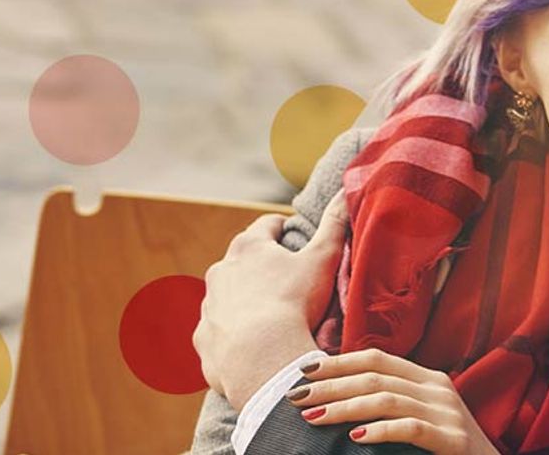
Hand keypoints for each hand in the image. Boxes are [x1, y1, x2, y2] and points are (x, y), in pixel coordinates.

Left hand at [193, 192, 348, 407]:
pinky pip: (217, 329)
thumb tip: (345, 192)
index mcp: (249, 247)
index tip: (291, 233)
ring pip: (226, 294)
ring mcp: (209, 304)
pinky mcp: (203, 336)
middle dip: (260, 265)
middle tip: (284, 278)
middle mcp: (221, 270)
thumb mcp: (322, 260)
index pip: (267, 225)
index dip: (282, 227)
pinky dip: (231, 332)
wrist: (261, 357)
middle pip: (242, 259)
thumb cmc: (294, 303)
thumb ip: (334, 225)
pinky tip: (250, 343)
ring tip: (268, 315)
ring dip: (243, 299)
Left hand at [285, 348, 499, 454]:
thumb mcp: (420, 417)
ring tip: (314, 417)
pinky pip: (411, 428)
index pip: (376, 359)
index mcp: (428, 378)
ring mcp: (448, 413)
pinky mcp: (453, 440)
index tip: (303, 370)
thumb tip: (337, 396)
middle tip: (296, 397)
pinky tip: (355, 437)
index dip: (338, 362)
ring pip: (387, 400)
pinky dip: (381, 430)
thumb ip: (391, 402)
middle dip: (331, 385)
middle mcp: (438, 388)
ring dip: (344, 407)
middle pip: (375, 377)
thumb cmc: (445, 449)